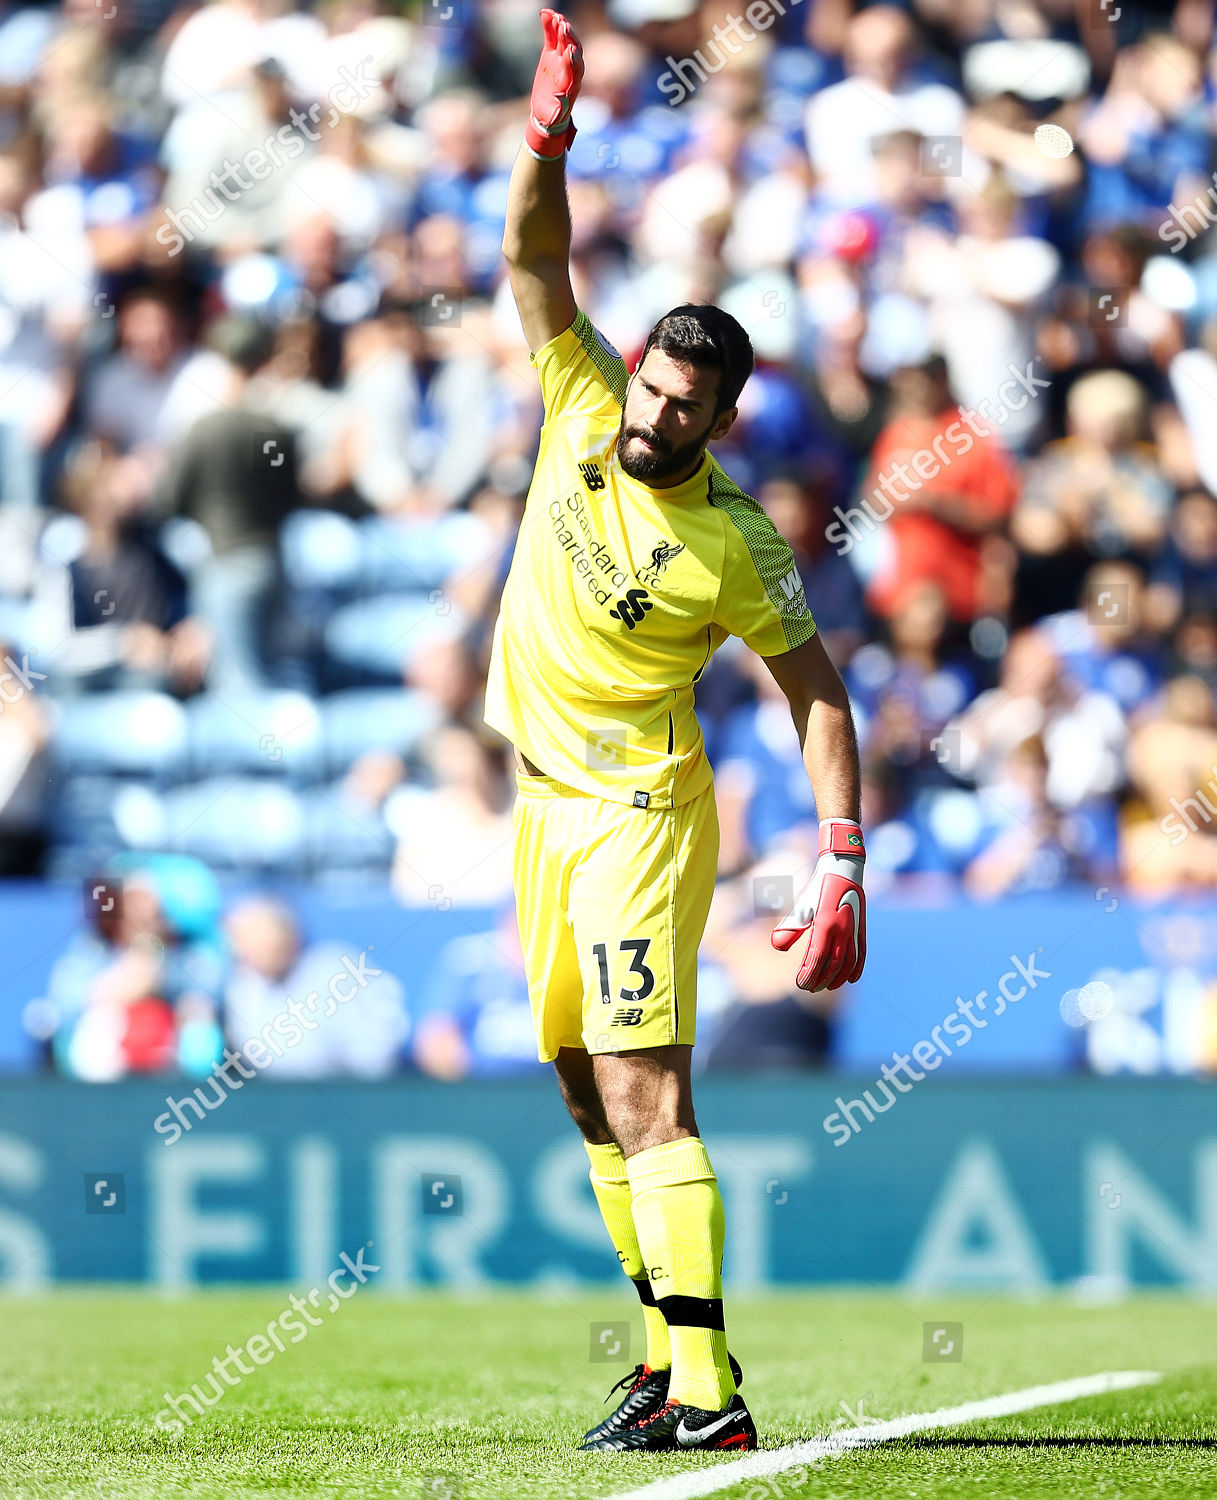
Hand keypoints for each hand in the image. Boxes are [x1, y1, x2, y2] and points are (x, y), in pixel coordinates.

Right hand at [525, 8, 583, 159]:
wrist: (546, 110)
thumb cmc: (551, 116)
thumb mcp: (552, 117)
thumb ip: (556, 112)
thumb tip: (558, 111)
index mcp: (573, 85)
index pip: (576, 70)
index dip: (573, 60)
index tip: (570, 50)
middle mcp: (570, 69)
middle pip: (574, 51)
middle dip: (570, 39)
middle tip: (564, 27)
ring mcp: (561, 59)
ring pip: (565, 40)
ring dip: (562, 28)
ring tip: (557, 17)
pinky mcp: (552, 52)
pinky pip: (552, 36)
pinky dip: (549, 24)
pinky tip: (545, 13)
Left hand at [770, 819, 865, 991]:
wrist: (842, 870)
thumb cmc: (816, 888)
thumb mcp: (800, 906)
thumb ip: (789, 927)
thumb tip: (776, 946)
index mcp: (824, 924)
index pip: (816, 958)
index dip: (809, 974)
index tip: (800, 984)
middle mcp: (841, 929)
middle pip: (832, 964)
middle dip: (821, 979)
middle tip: (810, 988)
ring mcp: (854, 930)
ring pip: (848, 962)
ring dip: (838, 977)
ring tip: (827, 986)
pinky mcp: (861, 929)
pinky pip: (861, 954)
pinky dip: (856, 968)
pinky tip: (850, 979)